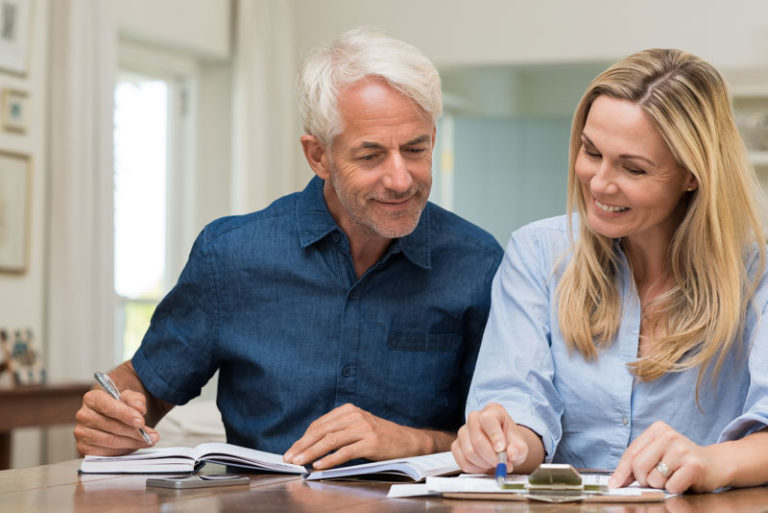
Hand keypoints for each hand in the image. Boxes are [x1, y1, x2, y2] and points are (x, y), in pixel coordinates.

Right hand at [74, 388, 158, 455]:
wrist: (113, 416)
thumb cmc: (121, 405)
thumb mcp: (130, 397)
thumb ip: (136, 400)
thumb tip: (139, 409)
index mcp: (92, 398)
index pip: (109, 407)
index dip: (126, 415)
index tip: (141, 422)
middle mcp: (83, 415)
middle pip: (112, 426)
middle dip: (134, 432)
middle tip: (152, 436)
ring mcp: (82, 433)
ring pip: (111, 441)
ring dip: (132, 442)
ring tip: (147, 440)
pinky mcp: (84, 448)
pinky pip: (106, 453)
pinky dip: (123, 451)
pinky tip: (134, 446)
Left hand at [283, 403, 447, 468]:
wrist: (406, 441)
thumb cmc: (378, 437)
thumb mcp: (357, 427)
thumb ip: (337, 431)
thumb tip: (309, 446)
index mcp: (348, 410)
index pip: (319, 424)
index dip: (303, 438)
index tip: (292, 451)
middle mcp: (355, 416)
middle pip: (322, 431)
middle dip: (303, 446)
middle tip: (289, 458)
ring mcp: (364, 428)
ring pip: (331, 441)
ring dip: (312, 453)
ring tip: (299, 463)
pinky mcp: (371, 442)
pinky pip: (346, 451)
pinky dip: (330, 459)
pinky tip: (319, 465)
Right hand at [451, 402, 530, 473]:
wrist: (503, 450)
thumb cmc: (511, 443)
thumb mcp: (521, 446)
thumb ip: (518, 449)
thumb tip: (511, 454)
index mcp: (493, 411)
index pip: (487, 419)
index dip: (494, 435)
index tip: (502, 450)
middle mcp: (474, 418)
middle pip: (477, 439)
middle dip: (491, 457)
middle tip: (502, 464)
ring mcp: (463, 431)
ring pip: (469, 452)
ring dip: (484, 464)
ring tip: (494, 463)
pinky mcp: (457, 445)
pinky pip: (462, 460)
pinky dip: (475, 468)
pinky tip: (484, 466)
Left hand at [609, 421, 721, 492]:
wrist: (715, 465)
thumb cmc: (681, 462)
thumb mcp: (657, 455)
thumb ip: (637, 462)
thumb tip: (616, 481)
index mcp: (657, 429)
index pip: (631, 453)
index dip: (621, 472)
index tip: (615, 484)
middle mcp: (669, 436)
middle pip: (638, 466)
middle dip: (642, 480)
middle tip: (654, 481)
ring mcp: (682, 449)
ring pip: (654, 478)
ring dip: (660, 485)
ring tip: (672, 477)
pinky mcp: (694, 465)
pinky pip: (671, 486)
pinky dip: (673, 489)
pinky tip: (682, 481)